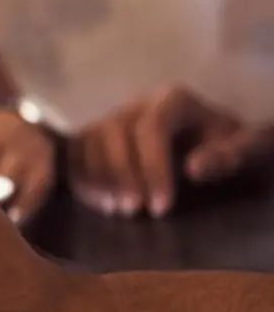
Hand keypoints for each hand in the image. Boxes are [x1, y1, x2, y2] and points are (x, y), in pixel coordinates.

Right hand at [71, 85, 273, 217]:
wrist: (203, 139)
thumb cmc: (221, 145)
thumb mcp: (238, 146)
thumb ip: (227, 155)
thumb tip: (193, 168)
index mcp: (172, 99)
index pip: (153, 126)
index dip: (154, 167)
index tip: (163, 206)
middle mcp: (135, 103)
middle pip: (114, 132)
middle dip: (122, 175)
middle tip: (134, 211)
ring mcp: (110, 118)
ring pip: (88, 141)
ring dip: (98, 179)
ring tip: (117, 210)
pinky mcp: (93, 136)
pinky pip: (73, 153)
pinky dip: (81, 179)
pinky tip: (99, 203)